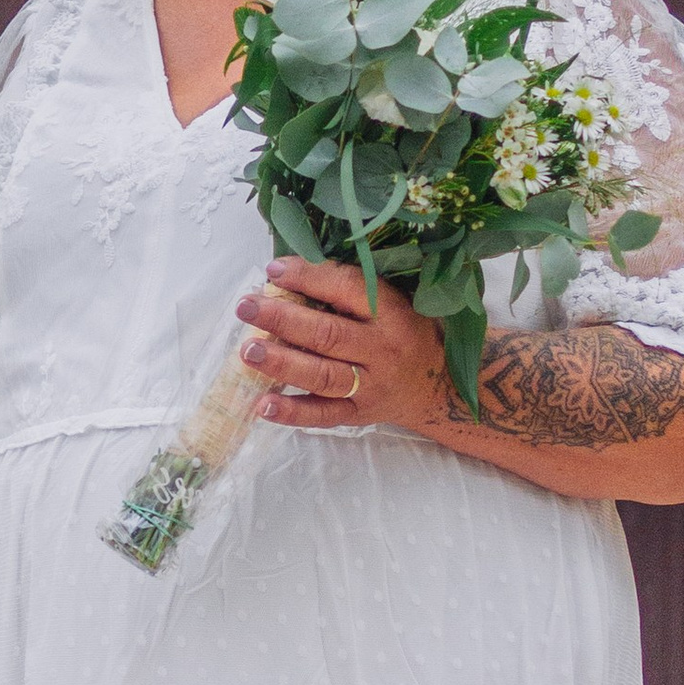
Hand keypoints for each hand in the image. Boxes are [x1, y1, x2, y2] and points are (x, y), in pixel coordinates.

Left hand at [235, 256, 448, 431]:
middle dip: (282, 319)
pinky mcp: (359, 414)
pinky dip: (293, 412)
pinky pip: (324, 415)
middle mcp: (382, 350)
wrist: (437, 384)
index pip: (347, 288)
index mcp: (390, 312)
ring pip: (322, 375)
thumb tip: (287, 272)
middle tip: (246, 307)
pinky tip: (263, 405)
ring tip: (248, 351)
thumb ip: (349, 290)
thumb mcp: (392, 301)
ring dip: (282, 363)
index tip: (273, 269)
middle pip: (327, 334)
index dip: (308, 277)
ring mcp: (371, 386)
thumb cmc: (404, 331)